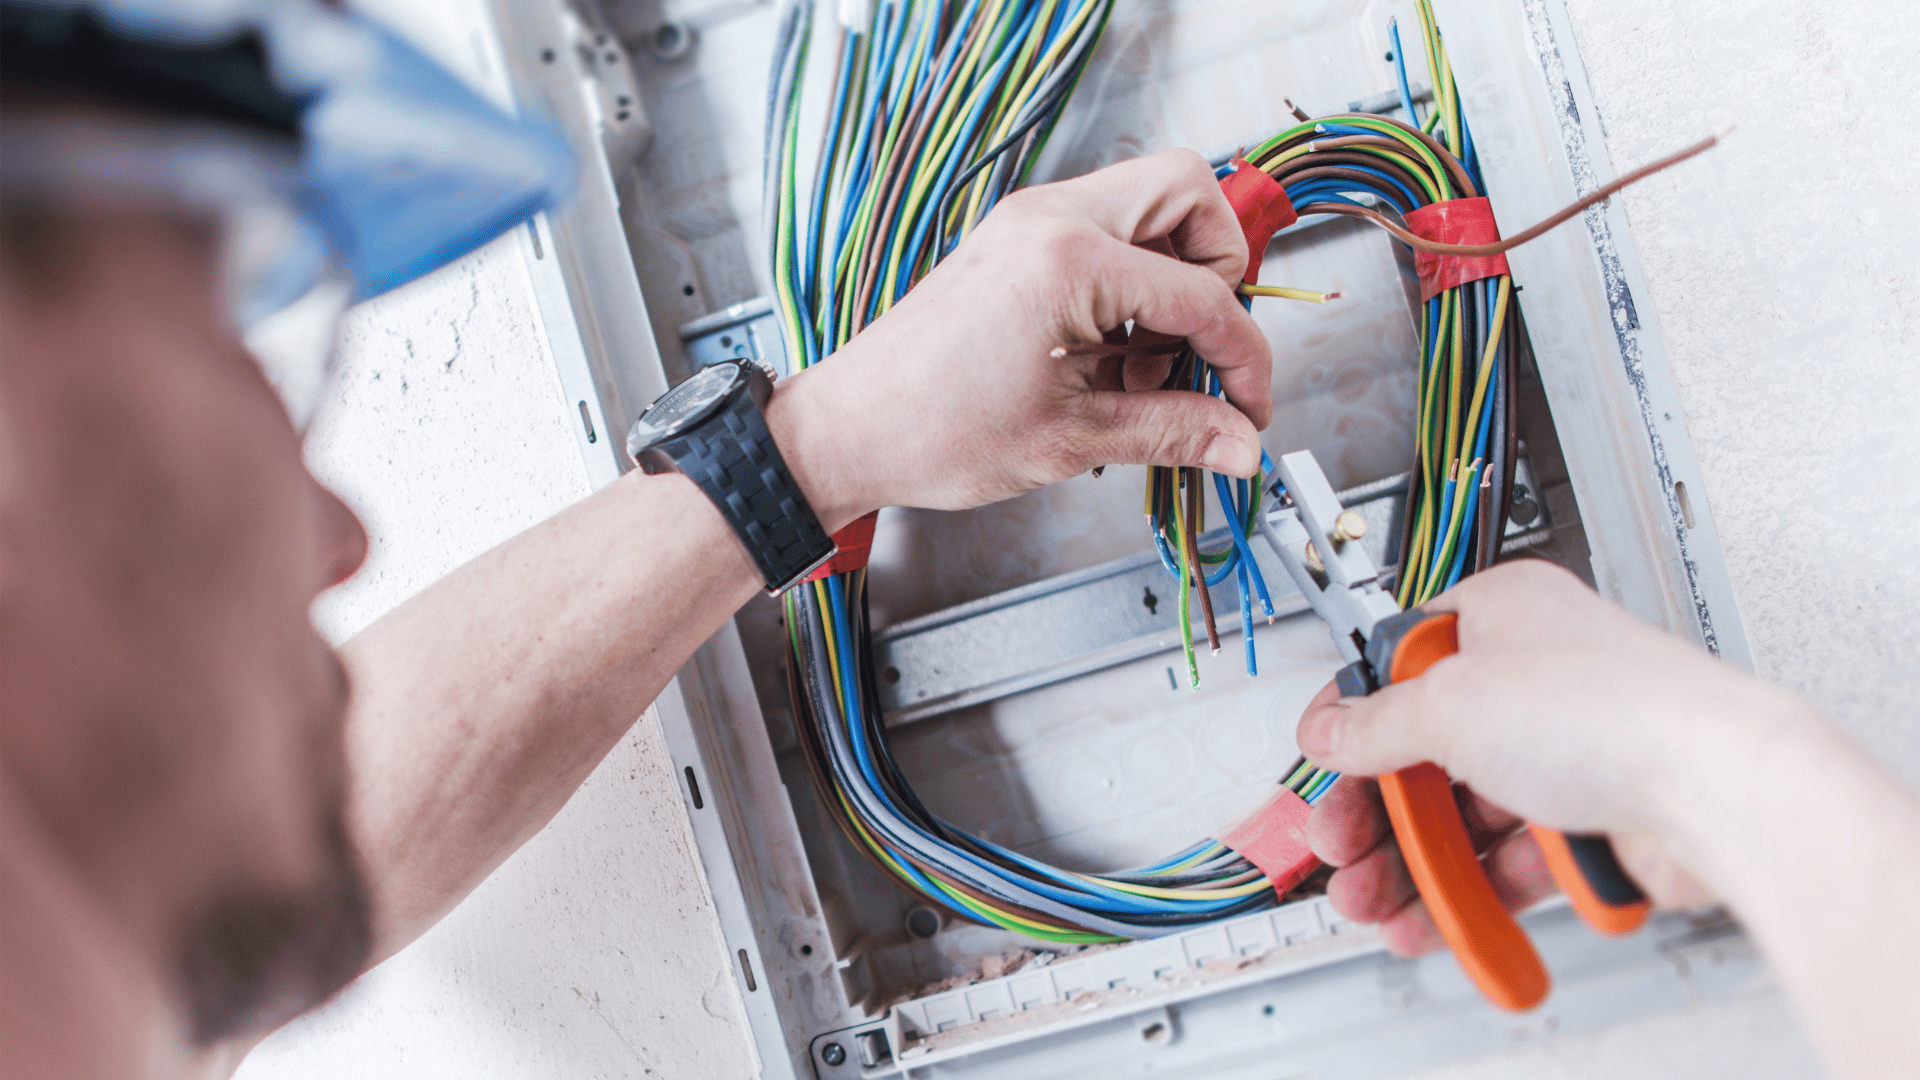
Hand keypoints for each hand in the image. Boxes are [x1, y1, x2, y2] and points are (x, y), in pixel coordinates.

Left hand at [767, 149, 1270, 522]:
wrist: (849, 429)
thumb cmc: (930, 430)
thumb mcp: (1071, 439)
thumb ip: (1172, 431)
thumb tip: (1238, 441)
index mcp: (1069, 259)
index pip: (1204, 294)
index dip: (1242, 358)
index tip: (1248, 408)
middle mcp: (1050, 218)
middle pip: (1189, 194)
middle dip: (1217, 273)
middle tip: (1201, 351)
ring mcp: (1029, 222)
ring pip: (1150, 208)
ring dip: (1172, 284)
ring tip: (1143, 373)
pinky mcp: (1016, 240)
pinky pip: (1106, 236)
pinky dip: (1129, 288)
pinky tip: (1109, 363)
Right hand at [1294, 560, 1809, 955]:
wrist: (1716, 790)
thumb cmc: (1615, 709)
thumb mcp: (1451, 703)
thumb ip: (1376, 724)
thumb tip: (1331, 728)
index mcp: (1503, 616)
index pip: (1402, 663)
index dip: (1355, 715)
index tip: (1321, 758)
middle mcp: (1537, 679)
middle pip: (1428, 749)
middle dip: (1375, 809)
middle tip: (1340, 846)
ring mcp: (1569, 751)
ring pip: (1467, 813)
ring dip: (1414, 862)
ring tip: (1376, 901)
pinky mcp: (1593, 821)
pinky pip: (1512, 859)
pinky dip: (1472, 891)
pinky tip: (1440, 916)